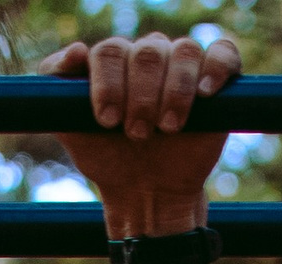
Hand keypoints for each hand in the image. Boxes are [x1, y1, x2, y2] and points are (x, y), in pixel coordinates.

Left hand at [39, 32, 242, 227]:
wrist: (146, 195)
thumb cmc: (108, 160)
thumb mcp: (71, 130)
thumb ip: (57, 86)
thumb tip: (77, 50)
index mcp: (115, 61)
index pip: (111, 51)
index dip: (109, 84)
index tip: (106, 121)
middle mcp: (149, 56)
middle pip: (147, 52)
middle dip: (141, 96)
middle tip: (138, 134)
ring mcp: (183, 66)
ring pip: (184, 51)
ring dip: (175, 91)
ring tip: (168, 128)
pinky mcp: (216, 83)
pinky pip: (224, 52)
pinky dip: (217, 67)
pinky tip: (205, 93)